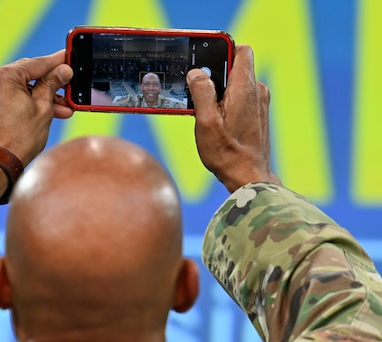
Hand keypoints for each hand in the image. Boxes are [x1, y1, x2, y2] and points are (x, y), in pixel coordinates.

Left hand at [0, 50, 73, 166]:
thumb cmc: (18, 140)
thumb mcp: (43, 109)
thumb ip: (52, 85)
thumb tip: (63, 71)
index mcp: (4, 76)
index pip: (37, 63)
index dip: (56, 62)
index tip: (69, 58)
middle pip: (28, 75)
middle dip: (50, 83)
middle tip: (68, 87)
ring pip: (20, 87)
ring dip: (41, 95)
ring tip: (62, 107)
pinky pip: (10, 96)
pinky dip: (27, 101)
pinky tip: (45, 110)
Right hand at [186, 45, 280, 192]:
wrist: (248, 177)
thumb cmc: (227, 153)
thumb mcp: (206, 121)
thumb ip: (201, 92)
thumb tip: (197, 73)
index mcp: (245, 87)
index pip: (240, 50)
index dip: (221, 51)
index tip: (204, 62)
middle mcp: (256, 91)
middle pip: (234, 67)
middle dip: (214, 76)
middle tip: (198, 95)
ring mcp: (259, 103)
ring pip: (235, 84)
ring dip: (219, 92)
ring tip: (205, 113)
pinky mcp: (257, 114)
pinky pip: (239, 97)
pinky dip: (226, 103)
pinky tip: (215, 121)